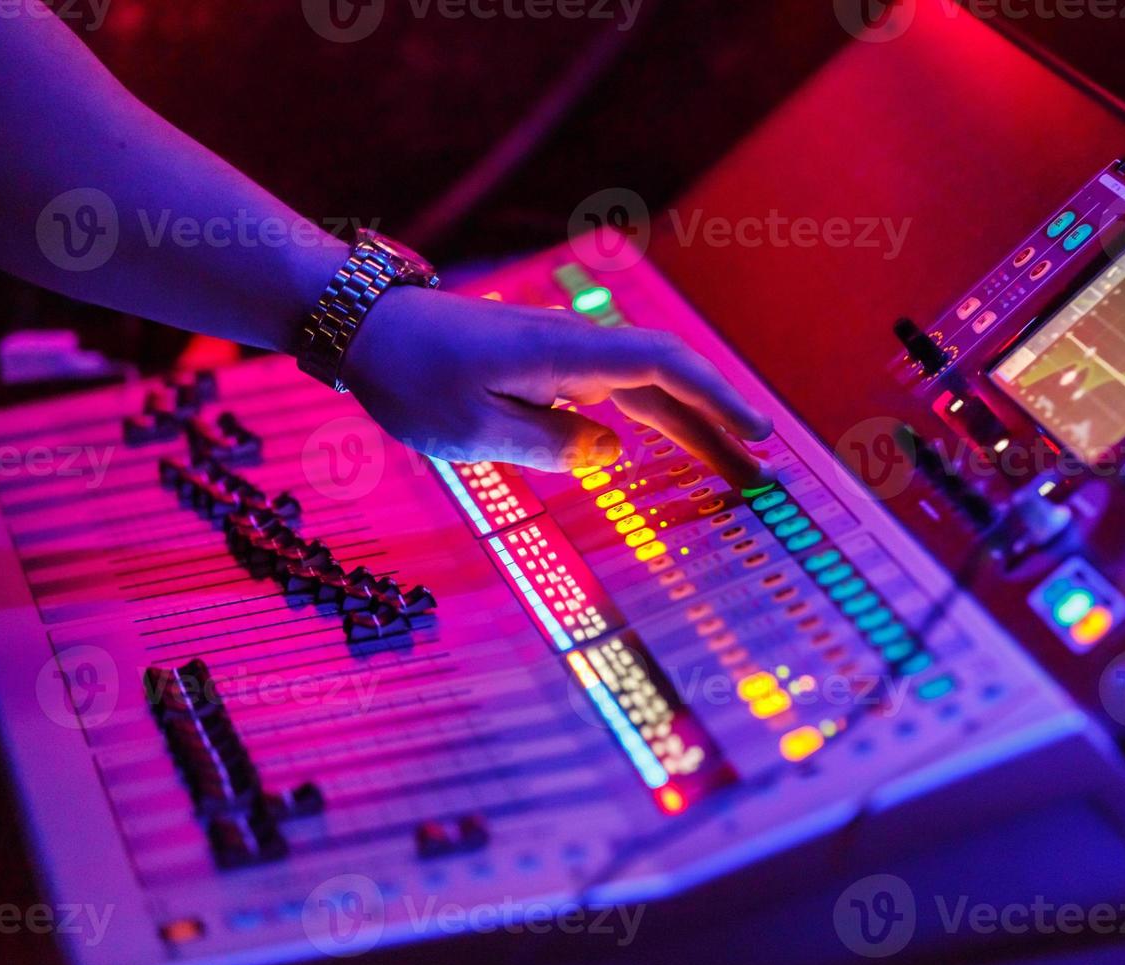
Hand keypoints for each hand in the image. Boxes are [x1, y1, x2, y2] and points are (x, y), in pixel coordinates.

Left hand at [340, 288, 774, 485]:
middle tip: (758, 476)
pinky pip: (612, 397)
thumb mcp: (475, 429)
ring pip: (642, 393)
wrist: (365, 328)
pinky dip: (646, 424)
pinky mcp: (546, 370)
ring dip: (686, 430)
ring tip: (726, 472)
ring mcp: (564, 358)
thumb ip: (552, 446)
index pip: (666, 368)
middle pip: (667, 384)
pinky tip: (661, 451)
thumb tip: (614, 454)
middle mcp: (577, 349)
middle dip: (716, 429)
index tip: (758, 433)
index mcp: (569, 354)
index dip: (718, 399)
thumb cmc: (411, 377)